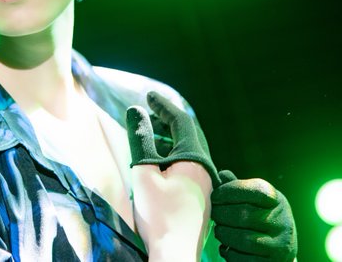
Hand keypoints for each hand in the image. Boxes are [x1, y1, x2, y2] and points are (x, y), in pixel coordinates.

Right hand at [126, 91, 216, 260]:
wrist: (174, 254)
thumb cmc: (159, 215)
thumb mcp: (144, 172)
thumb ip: (140, 139)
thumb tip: (135, 111)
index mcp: (195, 160)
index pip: (181, 122)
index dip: (164, 106)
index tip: (148, 95)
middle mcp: (206, 170)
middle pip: (188, 135)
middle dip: (168, 120)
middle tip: (149, 110)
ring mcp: (205, 185)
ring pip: (188, 151)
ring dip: (169, 139)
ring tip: (149, 133)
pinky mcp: (200, 197)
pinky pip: (188, 165)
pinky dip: (173, 155)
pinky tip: (159, 161)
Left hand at [211, 170, 297, 260]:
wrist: (282, 247)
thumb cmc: (259, 215)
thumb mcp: (253, 198)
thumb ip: (236, 187)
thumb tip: (221, 175)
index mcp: (276, 200)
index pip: (254, 191)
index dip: (229, 192)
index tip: (215, 197)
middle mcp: (282, 221)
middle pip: (244, 215)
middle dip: (221, 214)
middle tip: (214, 215)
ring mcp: (281, 244)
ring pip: (244, 239)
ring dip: (224, 234)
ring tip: (219, 231)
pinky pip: (244, 259)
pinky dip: (229, 253)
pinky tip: (226, 247)